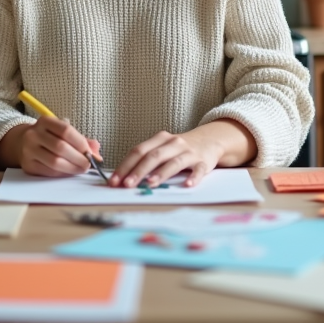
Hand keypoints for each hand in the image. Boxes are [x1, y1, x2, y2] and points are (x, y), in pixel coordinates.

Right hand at [16, 117, 101, 177]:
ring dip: (72, 168)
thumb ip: (81, 140)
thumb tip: (97, 151)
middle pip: (60, 147)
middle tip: (89, 164)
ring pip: (55, 162)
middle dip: (79, 158)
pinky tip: (69, 172)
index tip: (91, 153)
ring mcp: (28, 150)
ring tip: (81, 169)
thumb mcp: (63, 132)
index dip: (81, 143)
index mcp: (45, 121)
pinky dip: (63, 173)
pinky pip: (49, 172)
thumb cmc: (49, 137)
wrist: (23, 143)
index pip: (66, 131)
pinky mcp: (28, 165)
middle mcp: (33, 134)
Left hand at [108, 129, 223, 188]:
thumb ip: (146, 160)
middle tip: (127, 185)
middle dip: (138, 171)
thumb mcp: (162, 148)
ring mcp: (189, 152)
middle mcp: (174, 143)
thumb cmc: (178, 149)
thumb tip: (123, 178)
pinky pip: (198, 170)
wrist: (209, 140)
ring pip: (174, 162)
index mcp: (160, 139)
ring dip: (161, 173)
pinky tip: (187, 185)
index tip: (114, 180)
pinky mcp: (203, 162)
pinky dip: (193, 177)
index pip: (138, 151)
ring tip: (150, 184)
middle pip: (153, 156)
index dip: (125, 165)